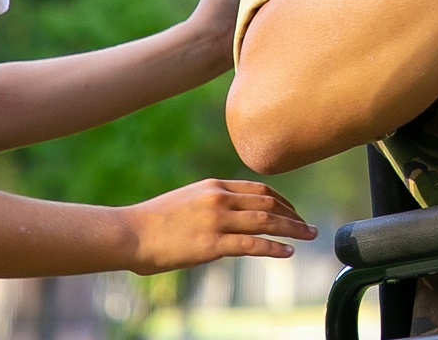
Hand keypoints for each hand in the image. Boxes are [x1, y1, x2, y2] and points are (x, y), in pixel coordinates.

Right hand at [121, 179, 316, 273]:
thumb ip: (211, 204)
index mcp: (214, 186)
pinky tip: (287, 252)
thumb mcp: (187, 201)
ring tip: (308, 236)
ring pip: (266, 221)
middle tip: (308, 226)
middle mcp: (220, 198)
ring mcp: (217, 220)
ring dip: (292, 229)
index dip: (281, 200)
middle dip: (292, 215)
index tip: (293, 211)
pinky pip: (252, 245)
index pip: (258, 189)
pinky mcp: (212, 244)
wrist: (129, 232)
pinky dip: (274, 248)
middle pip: (268, 203)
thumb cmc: (153, 222)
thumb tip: (229, 216)